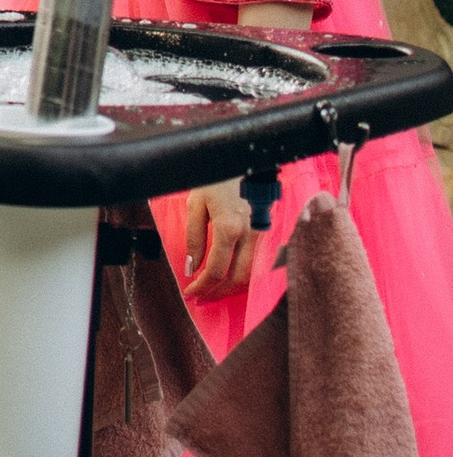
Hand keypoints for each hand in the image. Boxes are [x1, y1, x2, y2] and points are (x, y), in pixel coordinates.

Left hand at [183, 178, 261, 296]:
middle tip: (201, 297)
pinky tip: (230, 278)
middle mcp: (250, 235)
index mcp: (229, 228)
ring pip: (251, 275)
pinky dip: (244, 276)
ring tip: (213, 291)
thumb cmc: (216, 179)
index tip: (190, 292)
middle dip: (218, 293)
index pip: (216, 270)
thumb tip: (192, 267)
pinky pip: (258, 263)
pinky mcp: (267, 232)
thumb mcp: (196, 204)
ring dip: (232, 288)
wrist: (243, 159)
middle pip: (237, 279)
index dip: (202, 286)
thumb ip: (194, 238)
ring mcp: (262, 234)